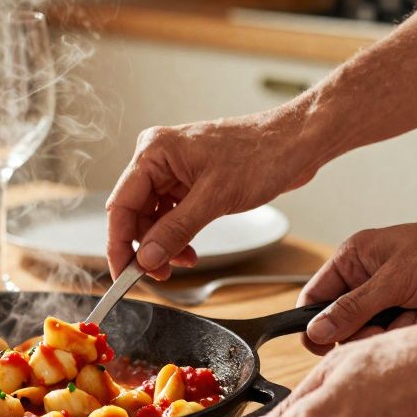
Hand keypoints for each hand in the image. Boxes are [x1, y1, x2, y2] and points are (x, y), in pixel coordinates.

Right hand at [106, 110, 322, 279]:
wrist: (297, 143)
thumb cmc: (262, 153)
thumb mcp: (215, 198)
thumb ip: (176, 230)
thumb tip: (147, 257)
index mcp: (154, 152)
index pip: (121, 205)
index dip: (120, 244)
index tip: (124, 274)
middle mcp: (159, 158)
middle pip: (135, 214)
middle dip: (146, 247)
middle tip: (160, 273)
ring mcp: (174, 170)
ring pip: (153, 218)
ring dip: (164, 244)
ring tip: (184, 261)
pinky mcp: (190, 181)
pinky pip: (171, 214)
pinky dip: (177, 235)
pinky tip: (190, 249)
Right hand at [300, 209, 416, 353]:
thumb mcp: (395, 280)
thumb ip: (352, 309)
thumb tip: (315, 332)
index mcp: (354, 260)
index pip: (315, 297)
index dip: (315, 323)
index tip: (324, 343)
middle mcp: (368, 280)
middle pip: (342, 325)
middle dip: (367, 329)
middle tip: (386, 324)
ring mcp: (392, 300)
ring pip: (372, 336)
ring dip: (398, 329)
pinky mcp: (414, 316)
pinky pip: (399, 338)